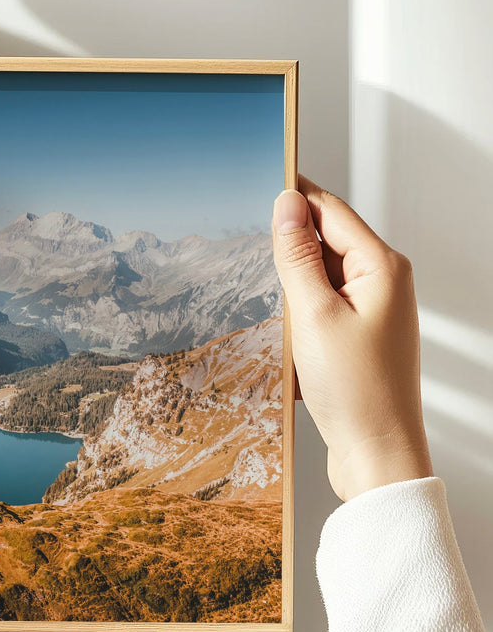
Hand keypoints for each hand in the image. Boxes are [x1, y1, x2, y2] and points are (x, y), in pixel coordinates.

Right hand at [272, 176, 432, 501]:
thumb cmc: (355, 390)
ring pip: (320, 274)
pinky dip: (299, 310)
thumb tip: (287, 204)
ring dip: (291, 283)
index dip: (294, 194)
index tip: (259, 177)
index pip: (330, 210)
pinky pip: (322, 304)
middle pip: (326, 240)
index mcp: (382, 267)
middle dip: (288, 243)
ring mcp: (373, 309)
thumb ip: (297, 256)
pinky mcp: (359, 334)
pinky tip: (284, 331)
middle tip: (248, 245)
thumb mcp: (313, 315)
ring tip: (271, 303)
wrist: (377, 453)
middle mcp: (384, 282)